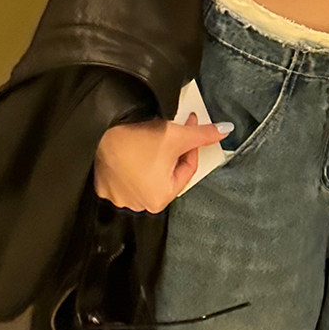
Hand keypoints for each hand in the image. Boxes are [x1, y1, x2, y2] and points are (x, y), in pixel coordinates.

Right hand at [93, 111, 231, 212]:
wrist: (101, 130)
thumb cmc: (140, 138)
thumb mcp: (178, 135)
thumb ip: (204, 136)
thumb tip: (227, 129)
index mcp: (160, 199)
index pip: (187, 169)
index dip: (192, 145)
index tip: (191, 124)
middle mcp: (139, 205)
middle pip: (166, 174)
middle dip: (172, 153)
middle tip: (171, 131)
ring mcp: (118, 198)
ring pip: (145, 175)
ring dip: (152, 158)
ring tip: (150, 138)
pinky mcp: (103, 188)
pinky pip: (124, 176)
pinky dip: (131, 164)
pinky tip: (131, 148)